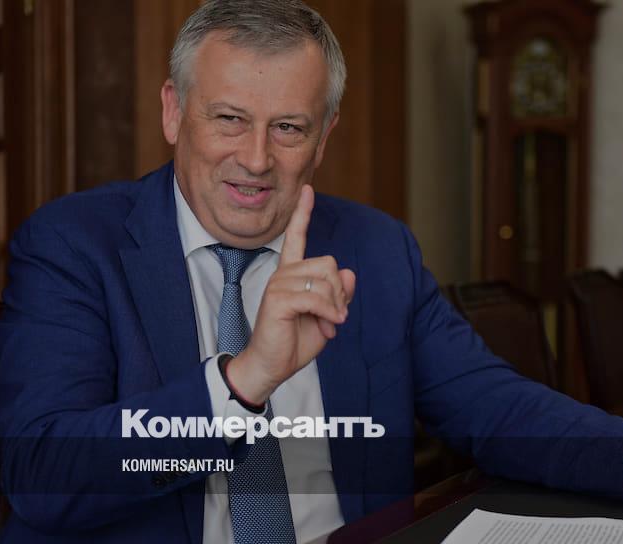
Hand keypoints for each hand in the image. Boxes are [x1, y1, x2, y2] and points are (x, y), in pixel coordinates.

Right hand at [226, 185, 355, 404]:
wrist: (273, 366)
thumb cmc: (295, 341)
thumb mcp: (326, 316)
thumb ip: (338, 294)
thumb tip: (348, 272)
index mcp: (291, 273)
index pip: (296, 236)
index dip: (303, 213)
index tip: (307, 189)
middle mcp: (283, 274)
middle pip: (328, 263)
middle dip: (340, 293)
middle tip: (336, 318)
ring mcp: (278, 284)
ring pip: (325, 280)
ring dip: (336, 306)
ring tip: (330, 326)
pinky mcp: (278, 299)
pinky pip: (317, 297)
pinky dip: (330, 313)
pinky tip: (330, 328)